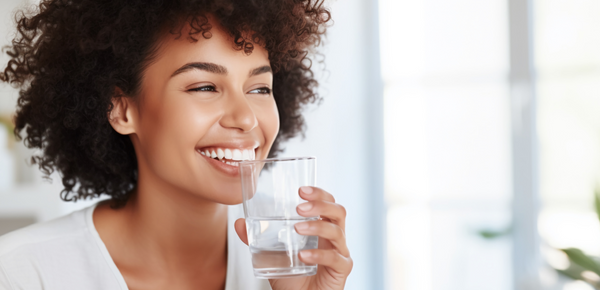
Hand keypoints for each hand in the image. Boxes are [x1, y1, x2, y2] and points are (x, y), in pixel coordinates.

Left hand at [235, 186, 352, 289]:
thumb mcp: (271, 256)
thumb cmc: (292, 278)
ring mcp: (340, 253)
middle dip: (321, 204)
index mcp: (322, 228)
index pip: (328, 203)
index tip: (300, 189)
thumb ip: (257, 240)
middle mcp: (334, 238)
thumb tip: (238, 223)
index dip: (319, 193)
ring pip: (337, 231)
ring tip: (297, 228)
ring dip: (317, 226)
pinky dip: (319, 254)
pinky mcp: (342, 270)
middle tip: (299, 207)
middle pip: (338, 212)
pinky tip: (303, 255)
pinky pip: (336, 258)